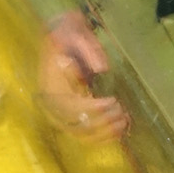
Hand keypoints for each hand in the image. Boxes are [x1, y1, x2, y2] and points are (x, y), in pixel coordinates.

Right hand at [38, 11, 128, 141]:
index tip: (113, 100)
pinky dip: (101, 137)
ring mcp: (58, 113)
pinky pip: (83, 136)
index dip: (94, 108)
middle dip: (103, 122)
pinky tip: (118, 132)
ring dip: (104, 132)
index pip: (71, 106)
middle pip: (76, 125)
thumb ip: (88, 50)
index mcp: (49, 85)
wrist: (58, 37)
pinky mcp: (67, 117)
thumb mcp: (77, 35)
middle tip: (121, 111)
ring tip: (124, 121)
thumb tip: (102, 69)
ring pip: (81, 134)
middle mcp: (51, 103)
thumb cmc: (68, 37)